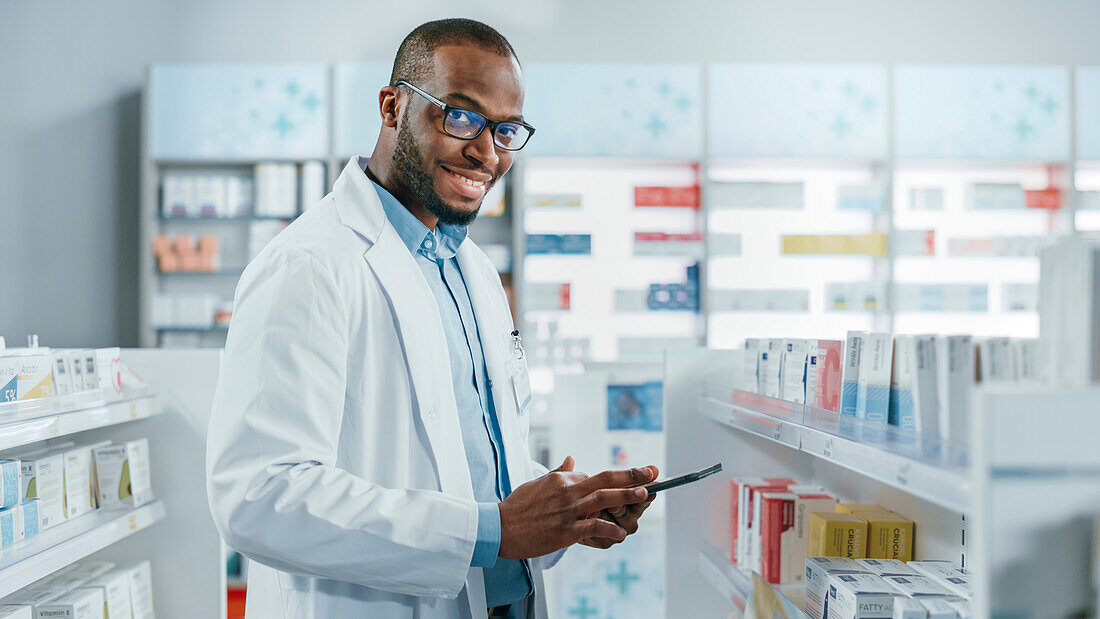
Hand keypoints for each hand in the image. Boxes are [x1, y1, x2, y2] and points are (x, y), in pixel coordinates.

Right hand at [497, 456, 653, 559]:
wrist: (500, 527)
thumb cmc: (518, 506)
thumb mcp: (538, 482)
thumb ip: (559, 471)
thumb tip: (572, 457)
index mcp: (563, 478)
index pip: (595, 476)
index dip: (618, 478)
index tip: (636, 476)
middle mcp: (568, 491)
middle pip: (605, 478)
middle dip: (631, 475)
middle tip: (652, 472)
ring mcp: (568, 511)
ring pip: (603, 498)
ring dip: (626, 495)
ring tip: (646, 493)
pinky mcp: (565, 531)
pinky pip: (593, 528)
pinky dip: (610, 529)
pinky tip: (622, 533)